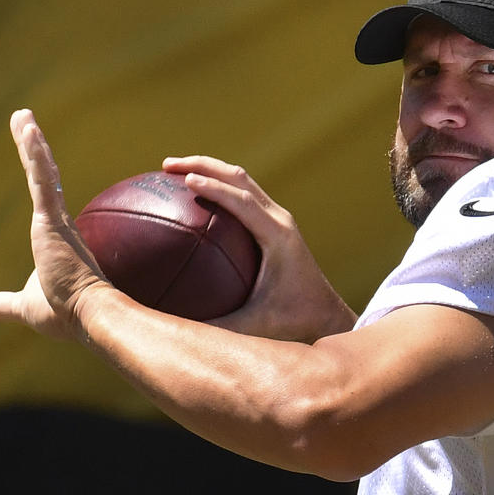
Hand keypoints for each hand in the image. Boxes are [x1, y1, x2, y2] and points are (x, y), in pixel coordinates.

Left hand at [0, 110, 109, 340]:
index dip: (38, 170)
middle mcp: (59, 223)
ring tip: (22, 116)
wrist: (89, 315)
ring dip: (31, 142)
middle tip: (24, 120)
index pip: (43, 195)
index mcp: (55, 237)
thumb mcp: (25, 307)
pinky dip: (35, 154)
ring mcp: (56, 219)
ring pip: (41, 171)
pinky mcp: (51, 219)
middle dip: (32, 146)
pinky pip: (41, 179)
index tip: (33, 150)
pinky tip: (29, 131)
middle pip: (42, 175)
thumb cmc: (65, 314)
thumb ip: (1, 305)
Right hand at [162, 156, 356, 342]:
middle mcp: (280, 221)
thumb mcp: (254, 326)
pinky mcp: (276, 223)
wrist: (326, 313)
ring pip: (243, 181)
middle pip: (240, 178)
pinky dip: (218, 187)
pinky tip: (192, 198)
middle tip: (167, 166)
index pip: (244, 202)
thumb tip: (173, 329)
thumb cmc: (293, 320)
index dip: (215, 187)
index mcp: (278, 237)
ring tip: (174, 171)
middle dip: (204, 165)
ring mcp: (280, 219)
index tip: (184, 179)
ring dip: (210, 170)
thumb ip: (216, 328)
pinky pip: (244, 195)